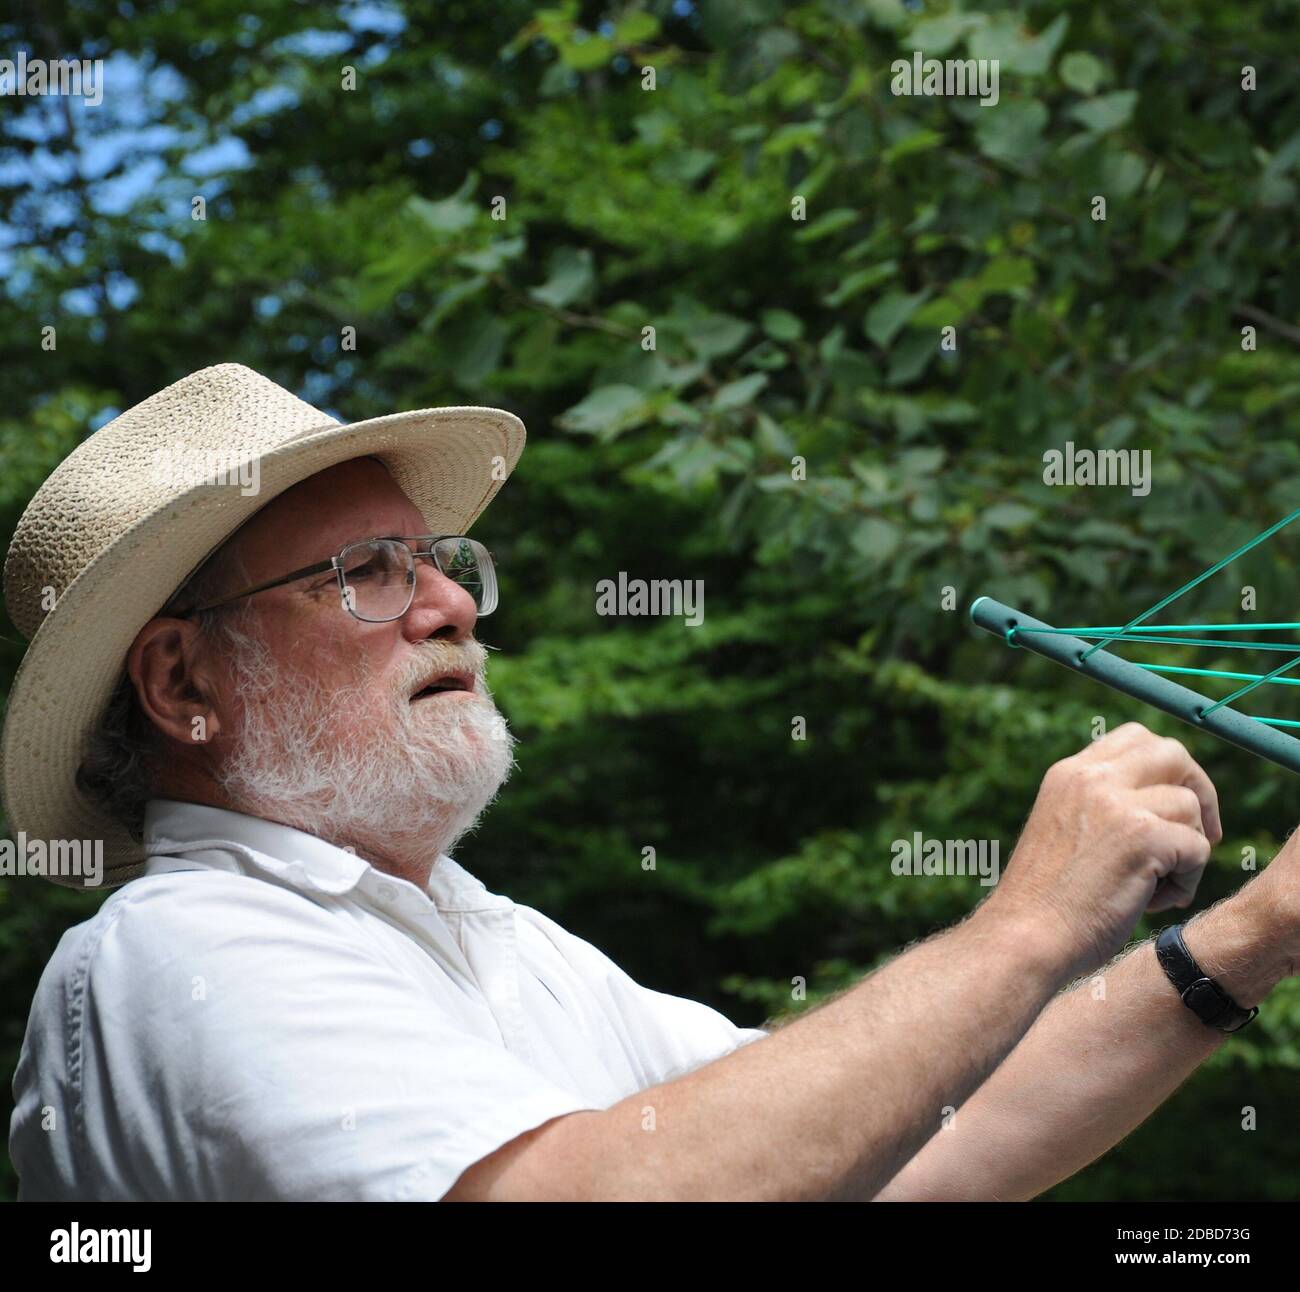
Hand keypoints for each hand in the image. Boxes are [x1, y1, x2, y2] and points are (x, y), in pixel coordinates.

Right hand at [985, 723, 1221, 977]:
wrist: (1023, 937)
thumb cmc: (1045, 901)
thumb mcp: (1063, 830)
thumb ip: (1100, 805)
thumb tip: (1163, 798)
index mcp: (1069, 774)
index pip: (1136, 738)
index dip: (1168, 769)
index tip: (1173, 808)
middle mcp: (1091, 778)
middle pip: (1172, 753)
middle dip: (1199, 791)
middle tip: (1200, 834)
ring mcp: (1117, 804)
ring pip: (1190, 806)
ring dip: (1188, 850)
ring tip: (1155, 887)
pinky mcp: (1142, 836)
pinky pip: (1199, 848)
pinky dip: (1187, 882)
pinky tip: (1152, 903)